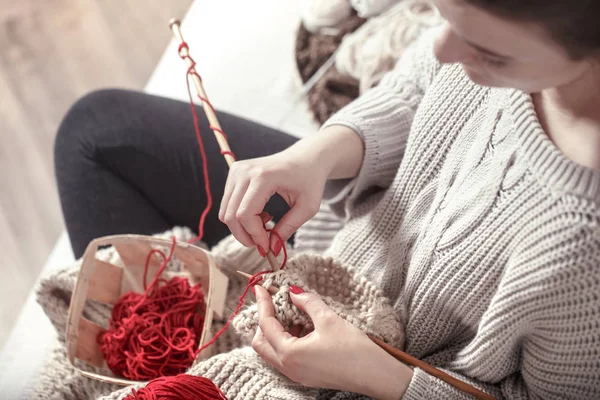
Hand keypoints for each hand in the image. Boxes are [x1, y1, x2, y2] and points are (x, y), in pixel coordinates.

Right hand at [218, 125, 364, 253]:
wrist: (306, 157)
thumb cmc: (310, 180)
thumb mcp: (308, 207)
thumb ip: (288, 228)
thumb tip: (271, 249)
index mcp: (263, 176)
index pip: (245, 214)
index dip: (254, 235)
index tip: (268, 247)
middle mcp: (245, 171)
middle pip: (230, 215)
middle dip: (245, 236)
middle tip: (264, 243)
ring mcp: (236, 171)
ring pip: (226, 212)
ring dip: (243, 227)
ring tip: (266, 223)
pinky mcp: (234, 173)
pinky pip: (228, 205)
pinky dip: (240, 217)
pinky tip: (260, 214)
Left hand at [252, 285, 412, 398]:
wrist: (376, 375)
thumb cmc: (354, 350)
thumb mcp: (329, 319)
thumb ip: (308, 302)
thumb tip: (293, 291)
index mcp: (290, 354)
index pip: (266, 325)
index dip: (263, 304)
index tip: (261, 288)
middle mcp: (289, 368)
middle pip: (261, 343)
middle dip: (264, 321)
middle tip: (274, 302)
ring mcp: (297, 374)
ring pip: (273, 351)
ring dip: (277, 330)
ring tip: (293, 312)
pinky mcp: (306, 375)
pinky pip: (287, 357)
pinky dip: (288, 340)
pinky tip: (304, 326)